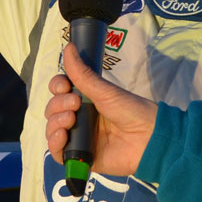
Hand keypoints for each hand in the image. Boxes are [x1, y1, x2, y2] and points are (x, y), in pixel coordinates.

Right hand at [45, 43, 156, 175]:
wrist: (148, 138)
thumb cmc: (131, 110)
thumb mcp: (105, 91)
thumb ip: (83, 74)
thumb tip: (69, 46)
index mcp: (86, 99)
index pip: (60, 91)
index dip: (57, 87)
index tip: (64, 85)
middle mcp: (79, 117)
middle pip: (53, 109)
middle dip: (58, 104)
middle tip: (76, 103)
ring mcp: (79, 136)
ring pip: (52, 128)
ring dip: (55, 121)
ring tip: (71, 119)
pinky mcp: (80, 156)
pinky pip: (58, 152)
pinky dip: (55, 143)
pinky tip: (62, 136)